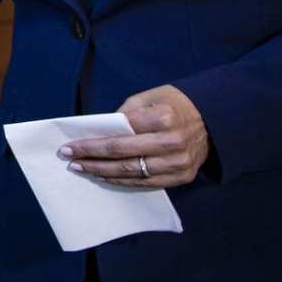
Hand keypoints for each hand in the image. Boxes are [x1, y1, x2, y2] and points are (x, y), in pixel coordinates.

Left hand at [59, 85, 211, 188]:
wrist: (212, 119)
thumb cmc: (173, 104)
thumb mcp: (148, 97)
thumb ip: (123, 114)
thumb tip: (97, 132)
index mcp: (162, 118)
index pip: (117, 135)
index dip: (90, 143)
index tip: (68, 146)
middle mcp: (172, 143)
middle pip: (122, 156)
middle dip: (91, 159)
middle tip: (69, 161)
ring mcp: (179, 163)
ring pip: (132, 173)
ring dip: (103, 173)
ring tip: (82, 170)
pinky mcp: (183, 177)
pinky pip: (146, 183)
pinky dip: (122, 182)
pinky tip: (104, 177)